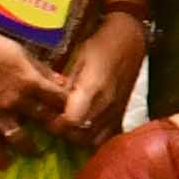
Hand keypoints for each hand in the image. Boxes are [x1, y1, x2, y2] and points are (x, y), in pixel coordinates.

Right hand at [0, 12, 70, 148]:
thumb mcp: (21, 53)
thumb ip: (42, 71)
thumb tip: (64, 83)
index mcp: (31, 81)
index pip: (60, 101)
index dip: (71, 110)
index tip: (77, 119)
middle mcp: (17, 99)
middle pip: (45, 121)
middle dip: (58, 133)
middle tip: (64, 142)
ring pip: (19, 137)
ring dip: (29, 148)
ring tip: (34, 154)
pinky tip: (4, 165)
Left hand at [57, 8, 151, 140]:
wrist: (131, 39)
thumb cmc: (100, 43)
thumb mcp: (77, 58)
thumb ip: (65, 84)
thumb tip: (50, 104)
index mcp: (92, 88)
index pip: (71, 120)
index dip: (56, 124)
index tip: (47, 118)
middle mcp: (106, 103)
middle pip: (81, 135)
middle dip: (64, 133)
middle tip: (54, 122)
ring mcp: (116, 110)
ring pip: (93, 139)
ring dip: (78, 137)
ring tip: (68, 126)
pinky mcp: (123, 112)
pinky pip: (108, 136)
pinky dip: (94, 137)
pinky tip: (85, 129)